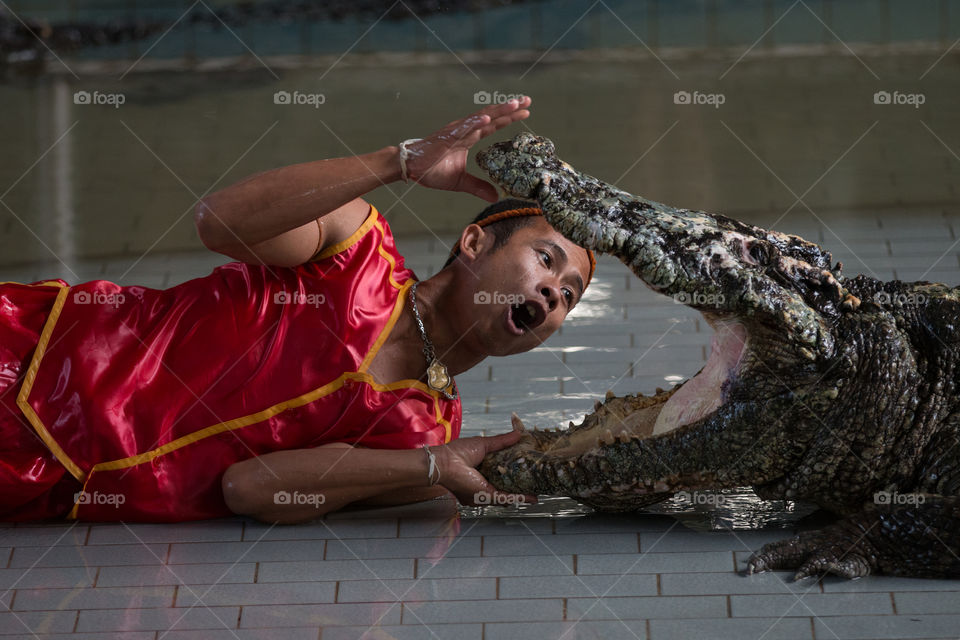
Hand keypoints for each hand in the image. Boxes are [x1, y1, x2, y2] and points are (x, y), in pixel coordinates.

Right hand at [400, 96, 531, 201]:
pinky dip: (475, 123)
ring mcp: (457, 132)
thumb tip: (496, 196)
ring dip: (498, 111)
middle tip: (528, 100)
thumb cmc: (432, 170)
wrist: (411, 167)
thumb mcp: (461, 182)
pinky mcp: (447, 138)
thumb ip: (478, 186)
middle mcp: (465, 130)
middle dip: (510, 109)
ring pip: (481, 119)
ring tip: (514, 104)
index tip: (526, 111)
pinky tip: (488, 118)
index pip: (494, 125)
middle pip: (492, 116)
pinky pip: (463, 129)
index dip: (509, 118)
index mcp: (469, 137)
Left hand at [434, 427, 536, 506]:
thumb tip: (519, 434)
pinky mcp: (486, 496)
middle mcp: (484, 483)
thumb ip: (502, 441)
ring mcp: (485, 491)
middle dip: (521, 486)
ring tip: (538, 492)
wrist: (446, 463)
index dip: (516, 472)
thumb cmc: (458, 452)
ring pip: (508, 495)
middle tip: (537, 483)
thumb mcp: (485, 444)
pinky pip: (506, 498)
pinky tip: (532, 498)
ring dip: (524, 494)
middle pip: (507, 486)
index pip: (503, 473)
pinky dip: (520, 498)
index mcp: (483, 470)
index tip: (529, 470)